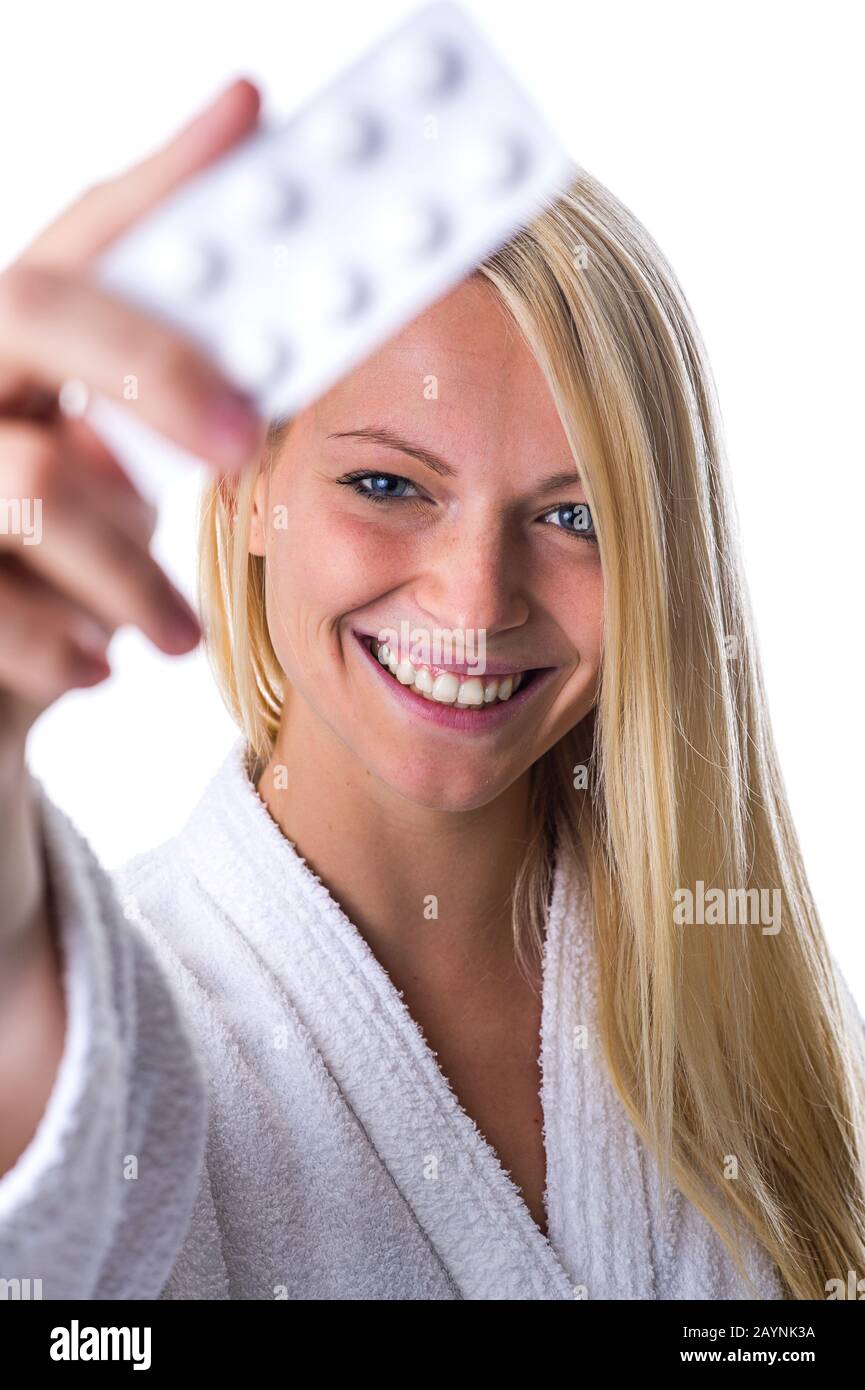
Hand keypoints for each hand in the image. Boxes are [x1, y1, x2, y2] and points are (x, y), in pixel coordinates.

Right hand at [0, 77, 266, 736]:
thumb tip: (264, 383)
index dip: (162, 176)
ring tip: (177, 633)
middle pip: (41, 311)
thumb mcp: (107, 475)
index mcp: (13, 342)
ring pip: (41, 481)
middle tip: (248, 445)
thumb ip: (162, 413)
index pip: (80, 235)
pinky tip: (95, 663)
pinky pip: (4, 604)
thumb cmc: (51, 560)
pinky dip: (68, 647)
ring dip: (131, 572)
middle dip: (162, 371)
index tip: (249, 116)